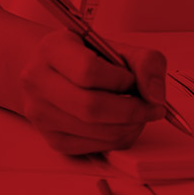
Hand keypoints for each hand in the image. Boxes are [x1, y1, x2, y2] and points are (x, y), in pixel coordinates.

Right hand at [18, 31, 167, 155]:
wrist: (56, 71)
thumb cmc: (88, 57)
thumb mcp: (117, 47)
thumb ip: (145, 62)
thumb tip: (155, 95)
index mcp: (53, 49)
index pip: (88, 71)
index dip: (119, 79)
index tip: (132, 80)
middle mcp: (38, 81)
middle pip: (91, 107)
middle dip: (132, 110)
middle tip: (151, 106)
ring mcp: (41, 113)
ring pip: (94, 130)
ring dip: (129, 126)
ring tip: (140, 113)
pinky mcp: (52, 138)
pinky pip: (93, 147)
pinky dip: (118, 138)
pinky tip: (124, 124)